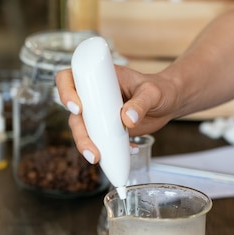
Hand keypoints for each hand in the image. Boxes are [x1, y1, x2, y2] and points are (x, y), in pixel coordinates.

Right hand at [55, 65, 175, 162]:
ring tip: (100, 158)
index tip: (79, 108)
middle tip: (92, 149)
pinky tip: (127, 151)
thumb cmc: (160, 89)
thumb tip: (127, 119)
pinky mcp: (105, 129)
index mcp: (98, 76)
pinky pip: (98, 142)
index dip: (66, 93)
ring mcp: (97, 113)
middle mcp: (93, 95)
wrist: (167, 104)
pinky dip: (108, 151)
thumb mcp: (152, 93)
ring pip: (83, 131)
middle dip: (79, 134)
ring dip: (88, 146)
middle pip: (73, 114)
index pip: (68, 79)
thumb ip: (141, 103)